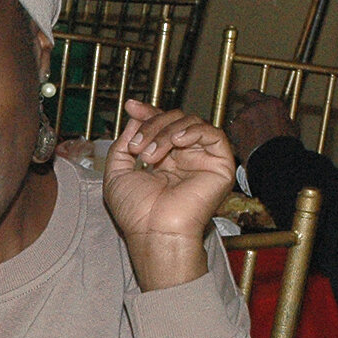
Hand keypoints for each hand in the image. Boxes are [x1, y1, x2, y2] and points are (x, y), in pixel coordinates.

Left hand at [102, 100, 234, 291]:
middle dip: (151, 126)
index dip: (147, 113)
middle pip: (174, 120)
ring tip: (149, 155)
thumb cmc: (135, 211)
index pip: (160, 126)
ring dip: (165, 132)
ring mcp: (202, 160)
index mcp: (163, 159)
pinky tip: (175, 142)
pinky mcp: (220, 164)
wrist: (153, 230)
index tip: (130, 107)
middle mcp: (184, 157)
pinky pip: (213, 134)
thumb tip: (135, 119)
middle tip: (136, 147)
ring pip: (190, 123)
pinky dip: (192, 131)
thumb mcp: (116, 173)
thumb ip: (122, 146)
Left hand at [225, 90, 297, 164]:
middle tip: (252, 124)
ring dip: (241, 124)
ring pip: (237, 117)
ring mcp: (243, 116)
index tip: (255, 108)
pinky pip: (232, 129)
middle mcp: (256, 106)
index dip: (254, 102)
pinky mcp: (233, 128)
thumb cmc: (284, 145)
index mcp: (272, 103)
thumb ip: (279, 117)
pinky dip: (235, 134)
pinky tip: (244, 143)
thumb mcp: (290, 125)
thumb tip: (277, 118)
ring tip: (250, 138)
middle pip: (245, 105)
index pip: (255, 94)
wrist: (273, 158)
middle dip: (248, 113)